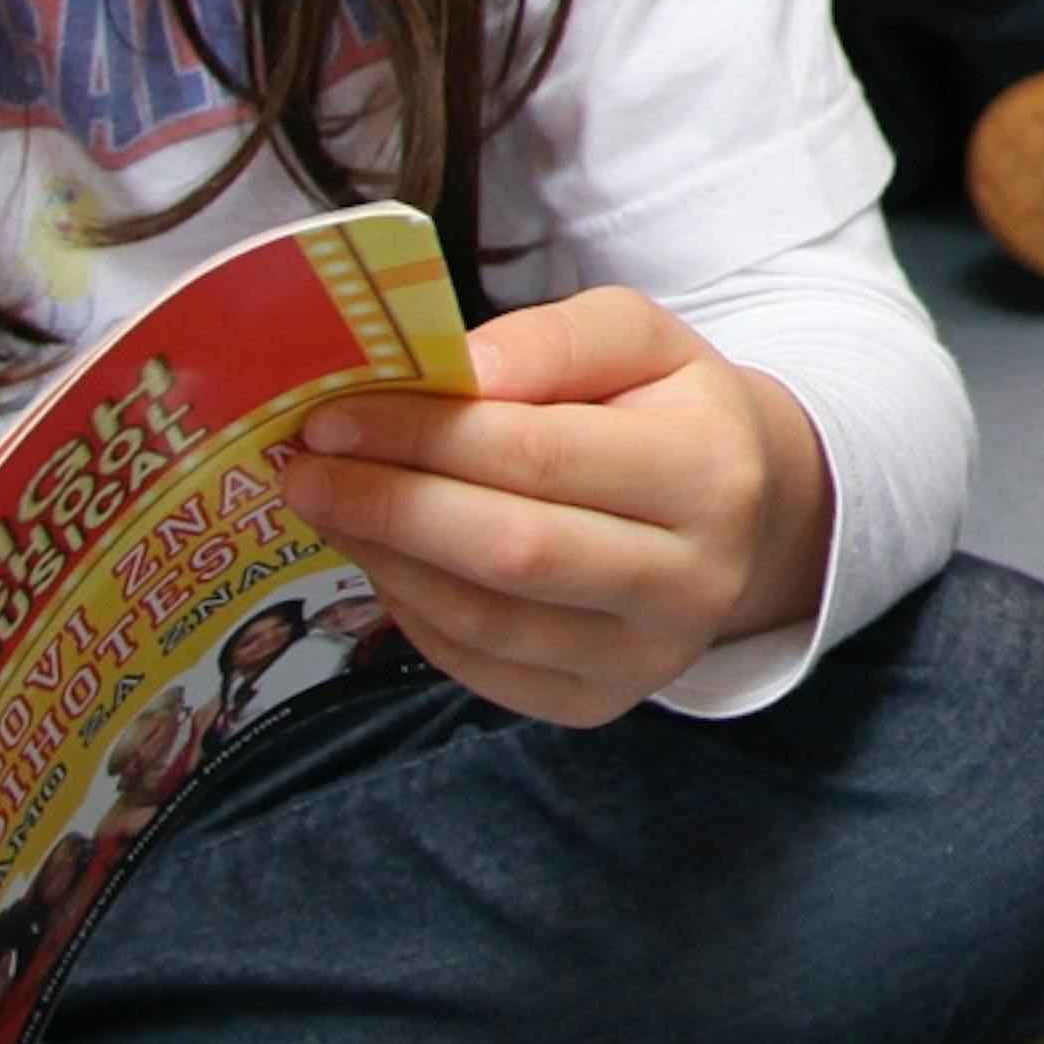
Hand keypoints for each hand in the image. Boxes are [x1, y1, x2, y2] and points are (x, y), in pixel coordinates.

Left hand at [290, 287, 835, 728]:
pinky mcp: (598, 705)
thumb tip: (459, 371)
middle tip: (302, 469)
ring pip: (485, 618)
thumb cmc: (666, 408)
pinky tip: (383, 555)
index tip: (333, 414)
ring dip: (384, 558)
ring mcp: (646, 658)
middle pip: (511, 550)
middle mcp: (692, 582)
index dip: (425, 435)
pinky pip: (478, 665)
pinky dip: (411, 610)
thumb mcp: (637, 337)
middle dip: (389, 505)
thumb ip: (551, 340)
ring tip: (327, 504)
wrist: (742, 510)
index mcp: (709, 473)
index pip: (541, 455)